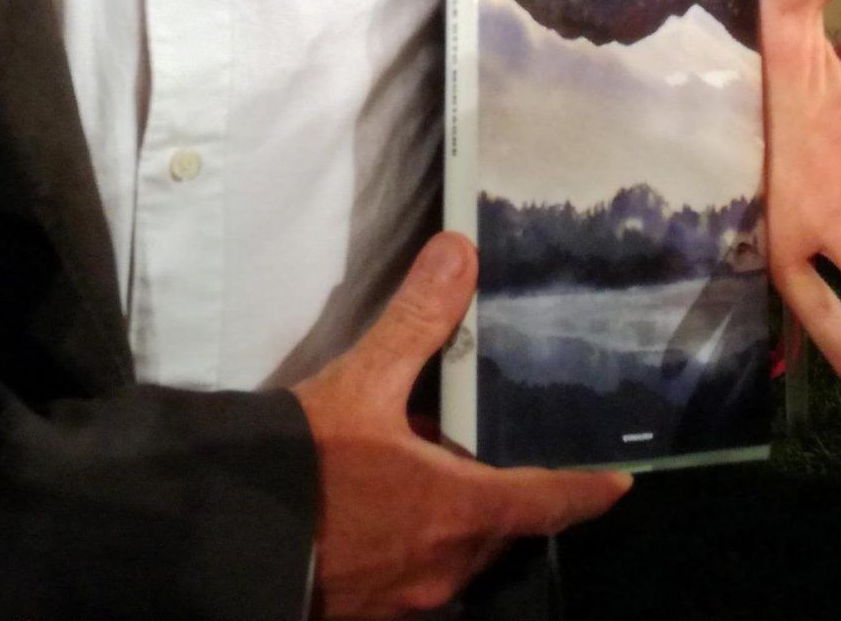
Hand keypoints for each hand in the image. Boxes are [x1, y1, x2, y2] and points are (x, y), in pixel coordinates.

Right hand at [293, 235, 627, 618]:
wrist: (222, 542)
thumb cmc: (304, 469)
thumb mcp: (361, 384)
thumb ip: (416, 321)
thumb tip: (459, 254)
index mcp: (459, 511)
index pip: (549, 502)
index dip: (587, 492)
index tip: (618, 484)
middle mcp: (445, 564)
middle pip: (501, 530)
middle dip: (504, 496)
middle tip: (498, 458)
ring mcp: (406, 596)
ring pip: (457, 552)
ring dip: (455, 517)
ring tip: (427, 472)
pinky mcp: (368, 610)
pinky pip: (414, 570)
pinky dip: (415, 538)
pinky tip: (380, 507)